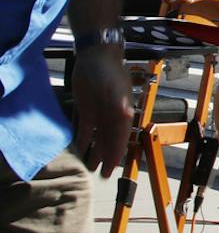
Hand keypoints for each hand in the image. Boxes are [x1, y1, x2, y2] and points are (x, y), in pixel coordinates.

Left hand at [72, 51, 134, 176]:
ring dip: (94, 151)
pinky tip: (78, 149)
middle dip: (105, 158)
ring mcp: (99, 113)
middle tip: (100, 175)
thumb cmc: (106, 70)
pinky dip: (82, 139)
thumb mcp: (113, 85)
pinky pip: (84, 129)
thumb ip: (119, 100)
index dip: (115, 155)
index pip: (119, 138)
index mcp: (121, 113)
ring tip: (88, 167)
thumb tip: (125, 115)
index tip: (110, 170)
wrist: (95, 56)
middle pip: (109, 141)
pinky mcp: (86, 109)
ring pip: (98, 138)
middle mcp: (112, 116)